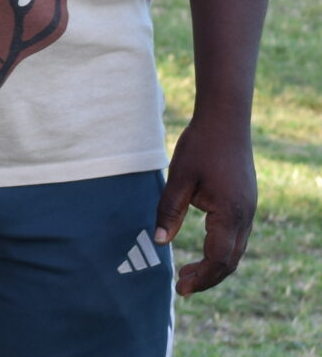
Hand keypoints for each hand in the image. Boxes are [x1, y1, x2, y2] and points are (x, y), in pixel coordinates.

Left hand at [158, 116, 257, 293]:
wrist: (225, 120)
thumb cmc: (200, 146)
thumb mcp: (179, 178)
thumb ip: (169, 211)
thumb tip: (159, 241)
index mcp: (230, 214)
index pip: (218, 259)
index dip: (200, 277)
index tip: (180, 288)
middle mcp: (245, 216)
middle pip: (230, 260)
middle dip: (207, 278)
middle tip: (181, 288)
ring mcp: (249, 210)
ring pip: (236, 250)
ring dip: (215, 266)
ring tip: (189, 274)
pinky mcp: (245, 202)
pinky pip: (236, 236)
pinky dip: (222, 250)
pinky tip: (205, 251)